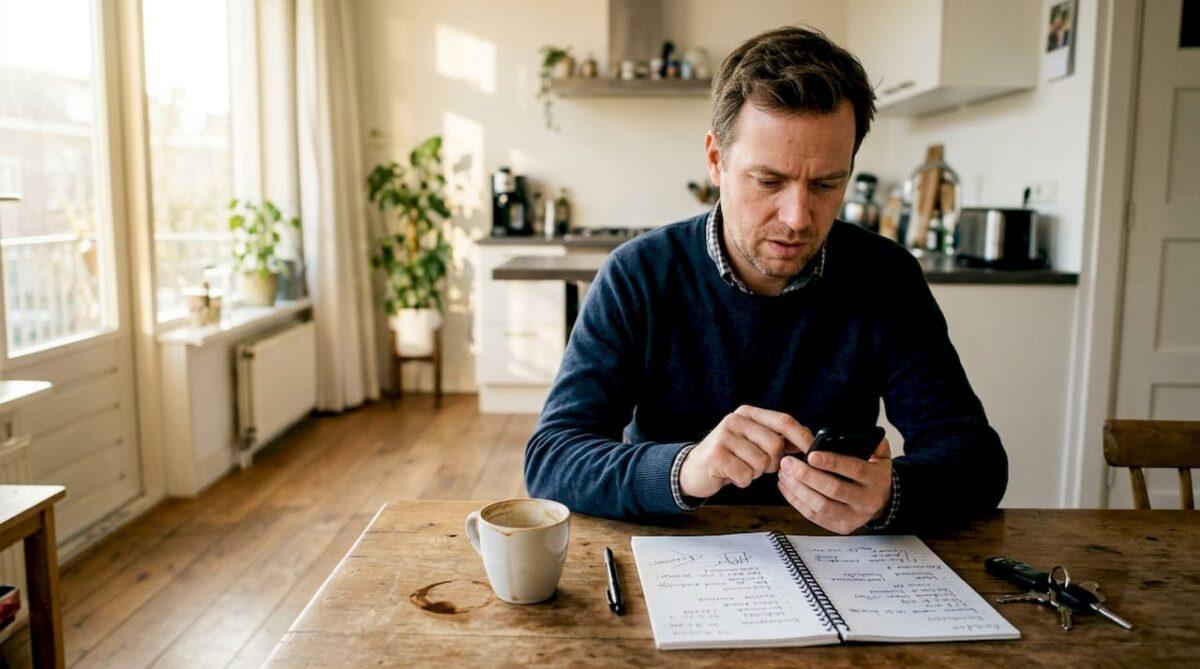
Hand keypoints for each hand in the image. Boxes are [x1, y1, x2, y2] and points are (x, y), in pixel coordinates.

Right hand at [679, 405, 811, 498]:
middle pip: (775, 444)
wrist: (694, 469)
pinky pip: (746, 475)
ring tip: (742, 468)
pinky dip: (743, 481)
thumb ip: (778, 436)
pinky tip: (732, 476)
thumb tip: (809, 437)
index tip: (814, 453)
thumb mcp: (753, 440)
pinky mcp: (715, 456)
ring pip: (761, 462)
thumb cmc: (731, 456)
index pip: (784, 421)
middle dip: (774, 462)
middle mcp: (735, 420)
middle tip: (761, 466)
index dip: (802, 437)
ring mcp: (723, 437)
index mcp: (748, 413)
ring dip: (756, 473)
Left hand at [776, 437, 892, 534]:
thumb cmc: (872, 472)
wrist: (880, 500)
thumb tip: (853, 435)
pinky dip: (796, 501)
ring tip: (785, 473)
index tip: (810, 455)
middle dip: (807, 475)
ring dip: (799, 489)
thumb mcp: (880, 455)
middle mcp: (867, 501)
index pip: (854, 469)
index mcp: (877, 479)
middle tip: (788, 463)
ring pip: (821, 506)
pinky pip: (814, 516)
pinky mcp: (841, 527)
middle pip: (834, 490)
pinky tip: (786, 486)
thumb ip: (871, 442)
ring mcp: (854, 517)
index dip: (832, 462)